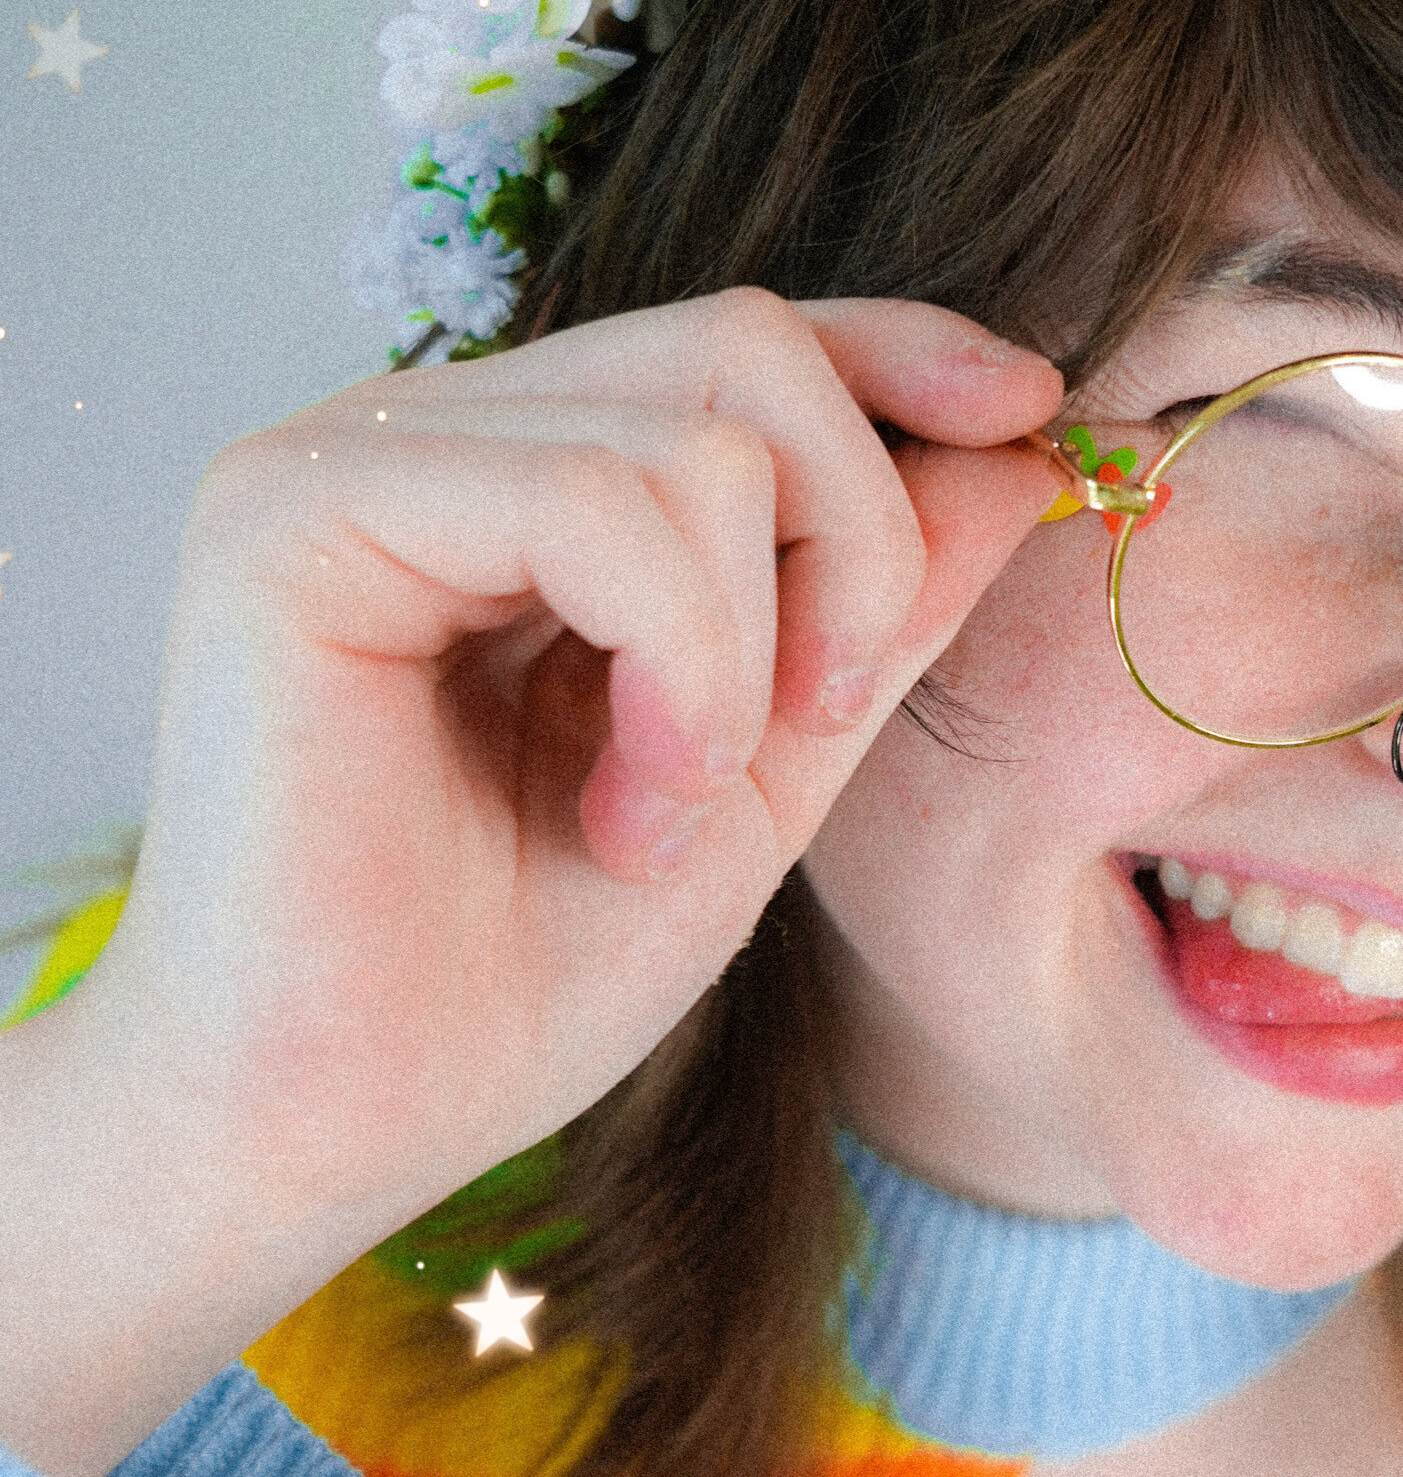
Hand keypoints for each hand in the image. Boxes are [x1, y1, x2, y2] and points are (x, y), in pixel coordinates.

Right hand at [80, 290, 1060, 1252]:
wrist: (336, 1131)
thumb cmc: (515, 982)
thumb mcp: (761, 776)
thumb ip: (873, 615)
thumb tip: (1020, 449)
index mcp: (522, 482)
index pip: (739, 344)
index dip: (895, 350)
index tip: (1034, 411)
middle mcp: (430, 440)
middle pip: (742, 346)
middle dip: (855, 539)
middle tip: (816, 726)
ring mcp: (350, 458)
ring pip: (692, 429)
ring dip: (750, 650)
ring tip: (670, 811)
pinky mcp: (293, 510)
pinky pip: (594, 496)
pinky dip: (673, 657)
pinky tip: (628, 801)